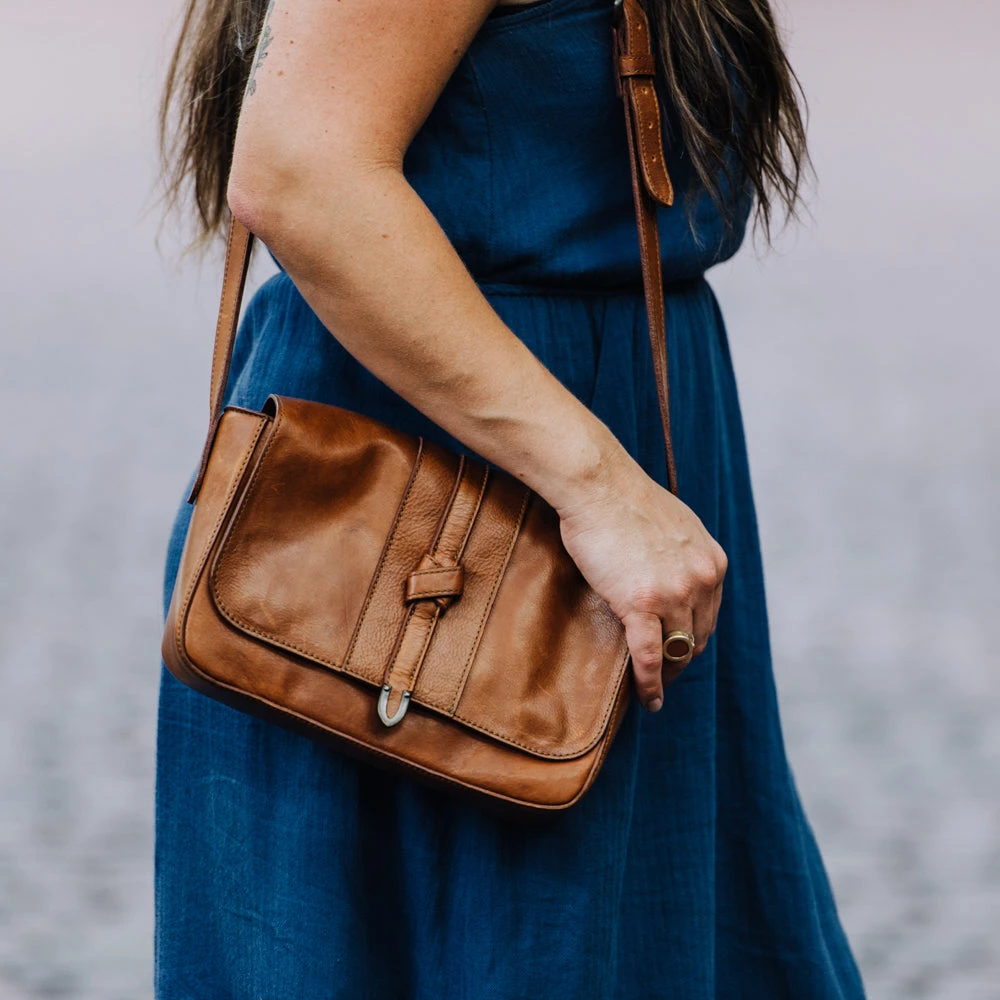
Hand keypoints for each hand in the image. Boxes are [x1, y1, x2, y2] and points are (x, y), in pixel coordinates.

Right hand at [557, 451, 726, 712]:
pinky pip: (649, 656)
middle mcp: (702, 580)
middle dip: (683, 659)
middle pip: (698, 637)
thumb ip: (685, 554)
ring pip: (677, 651)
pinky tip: (649, 700)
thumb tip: (676, 571)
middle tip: (668, 674)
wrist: (598, 486)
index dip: (695, 637)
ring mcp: (673, 594)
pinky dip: (650, 684)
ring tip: (657, 691)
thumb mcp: (676, 525)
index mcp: (713, 562)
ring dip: (668, 676)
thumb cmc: (624, 500)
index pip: (710, 614)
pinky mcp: (641, 604)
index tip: (681, 649)